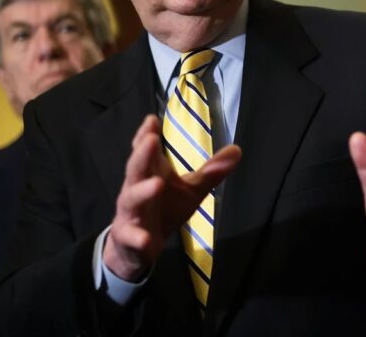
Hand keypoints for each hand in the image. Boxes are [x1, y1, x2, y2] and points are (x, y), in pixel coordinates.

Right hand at [103, 115, 240, 280]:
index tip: (152, 119)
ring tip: (157, 184)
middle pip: (136, 169)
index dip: (146, 135)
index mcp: (151, 173)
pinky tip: (145, 239)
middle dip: (142, 154)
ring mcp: (130, 212)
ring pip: (132, 199)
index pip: (145, 150)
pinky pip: (131, 236)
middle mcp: (136, 188)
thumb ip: (210, 172)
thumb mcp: (191, 190)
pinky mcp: (128, 237)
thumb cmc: (165, 209)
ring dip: (143, 191)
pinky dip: (137, 237)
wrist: (138, 247)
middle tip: (151, 139)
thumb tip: (237, 149)